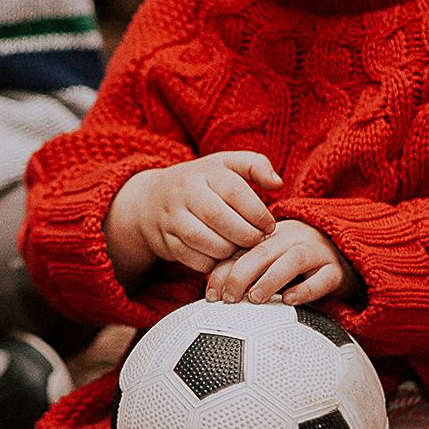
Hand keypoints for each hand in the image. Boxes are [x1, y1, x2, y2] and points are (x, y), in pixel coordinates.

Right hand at [105, 151, 281, 277]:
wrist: (151, 200)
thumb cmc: (200, 183)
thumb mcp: (225, 165)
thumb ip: (255, 166)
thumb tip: (277, 183)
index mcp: (206, 172)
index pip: (236, 192)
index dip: (257, 213)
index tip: (269, 225)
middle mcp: (185, 193)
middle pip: (220, 218)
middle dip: (246, 235)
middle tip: (258, 242)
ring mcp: (172, 218)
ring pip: (204, 241)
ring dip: (229, 251)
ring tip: (241, 250)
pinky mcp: (165, 241)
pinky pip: (192, 259)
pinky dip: (212, 264)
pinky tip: (223, 258)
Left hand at [205, 219, 362, 306]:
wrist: (348, 254)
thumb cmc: (301, 264)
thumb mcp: (273, 262)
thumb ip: (247, 271)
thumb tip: (215, 294)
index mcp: (272, 236)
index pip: (242, 249)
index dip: (223, 271)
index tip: (212, 294)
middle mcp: (293, 239)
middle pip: (263, 251)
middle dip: (241, 274)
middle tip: (229, 298)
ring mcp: (317, 253)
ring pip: (292, 260)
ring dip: (270, 279)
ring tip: (255, 298)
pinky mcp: (337, 271)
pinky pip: (323, 279)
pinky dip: (305, 290)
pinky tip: (290, 301)